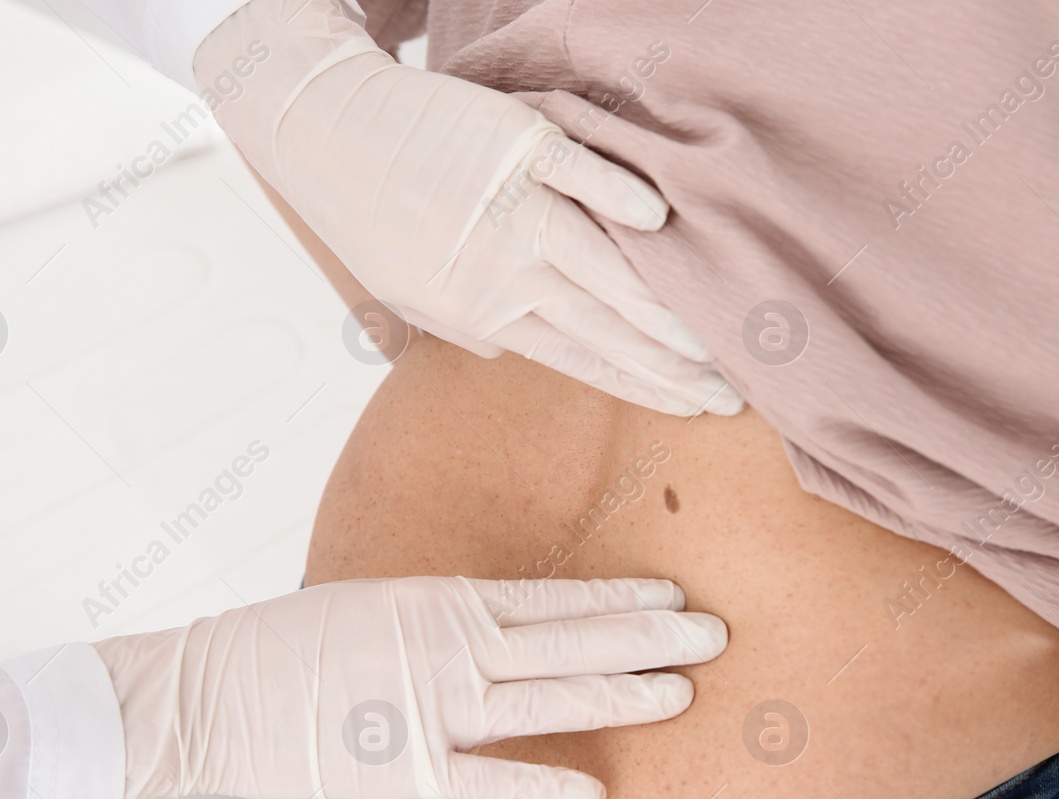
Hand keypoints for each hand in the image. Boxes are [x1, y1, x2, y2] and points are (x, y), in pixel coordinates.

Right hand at [95, 577, 726, 798]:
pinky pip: (493, 777)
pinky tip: (599, 791)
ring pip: (552, 699)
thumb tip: (498, 625)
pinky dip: (546, 785)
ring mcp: (434, 704)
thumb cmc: (287, 641)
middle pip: (573, 640)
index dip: (622, 596)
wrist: (209, 689)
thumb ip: (444, 616)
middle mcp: (451, 644)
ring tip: (681, 693)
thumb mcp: (376, 601)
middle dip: (649, 637)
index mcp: (442, 598)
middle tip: (713, 634)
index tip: (674, 594)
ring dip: (621, 694)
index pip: (556, 596)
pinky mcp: (408, 763)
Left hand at [194, 0, 743, 417]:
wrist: (326, 132)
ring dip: (656, 303)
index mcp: (487, 314)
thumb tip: (514, 352)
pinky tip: (654, 222)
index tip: (696, 405)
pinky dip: (612, 196)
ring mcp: (512, 209)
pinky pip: (574, 175)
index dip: (645, 386)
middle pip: (606, 326)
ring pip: (598, 264)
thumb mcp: (412, 296)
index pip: (584, 361)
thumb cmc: (370, 219)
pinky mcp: (514, 146)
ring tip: (711, 332)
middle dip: (673, 363)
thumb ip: (472, 328)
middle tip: (732, 387)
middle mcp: (506, 271)